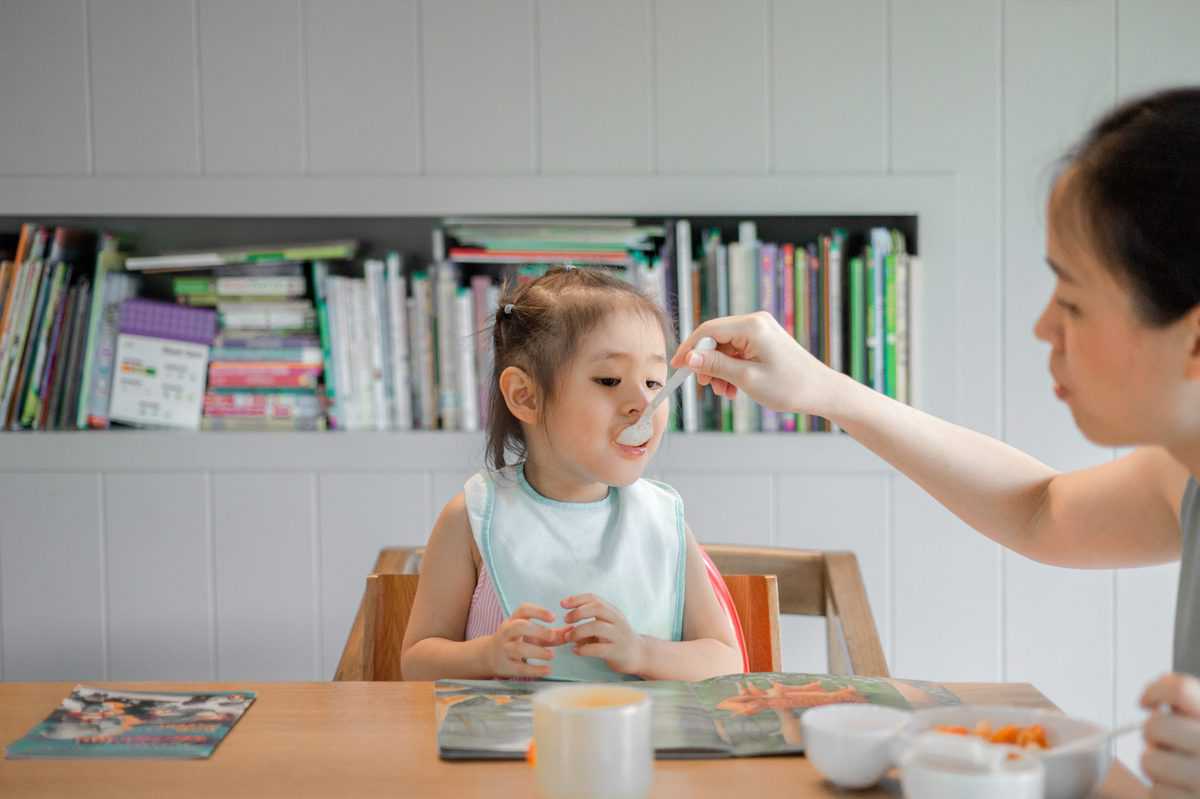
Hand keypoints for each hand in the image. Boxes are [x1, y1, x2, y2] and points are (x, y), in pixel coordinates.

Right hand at [483, 603, 568, 678]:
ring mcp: (504, 649)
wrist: (490, 655)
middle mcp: (506, 632)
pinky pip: (519, 668)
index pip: (523, 610)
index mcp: (514, 619)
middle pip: (518, 627)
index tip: (553, 618)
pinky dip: (534, 670)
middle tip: (553, 636)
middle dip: (537, 630)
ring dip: (536, 651)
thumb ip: (552, 633)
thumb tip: (572, 631)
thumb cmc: (517, 640)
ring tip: (551, 655)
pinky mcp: (504, 665)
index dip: (538, 612)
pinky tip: (547, 670)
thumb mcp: (532, 634)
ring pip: (518, 648)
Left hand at [561, 594, 644, 675]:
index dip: (577, 599)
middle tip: (566, 620)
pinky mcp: (617, 652)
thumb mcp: (606, 625)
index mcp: (612, 611)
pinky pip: (598, 648)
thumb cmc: (617, 639)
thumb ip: (589, 622)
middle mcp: (617, 621)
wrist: (640, 655)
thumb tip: (564, 624)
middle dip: (578, 612)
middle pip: (597, 608)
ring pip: (597, 627)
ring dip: (578, 631)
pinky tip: (576, 650)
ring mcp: (618, 636)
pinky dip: (583, 649)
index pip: (594, 599)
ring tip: (569, 637)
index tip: (562, 604)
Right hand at [671, 311, 841, 416]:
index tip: (677, 367)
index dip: (689, 349)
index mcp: (752, 326)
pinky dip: (731, 369)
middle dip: (706, 363)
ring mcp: (761, 331)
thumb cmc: (790, 386)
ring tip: (725, 392)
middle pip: (715, 338)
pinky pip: (738, 352)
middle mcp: (755, 322)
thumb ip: (716, 366)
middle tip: (706, 386)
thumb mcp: (746, 378)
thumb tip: (689, 358)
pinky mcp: (764, 341)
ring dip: (719, 370)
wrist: (822, 392)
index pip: (708, 330)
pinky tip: (734, 388)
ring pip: (725, 348)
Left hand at [1140, 673, 1199, 796]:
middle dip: (1153, 735)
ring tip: (1176, 772)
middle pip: (1155, 726)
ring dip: (1155, 767)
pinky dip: (1162, 793)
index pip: (1180, 690)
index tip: (1147, 702)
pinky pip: (1156, 793)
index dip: (1155, 691)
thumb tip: (1156, 692)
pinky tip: (1181, 792)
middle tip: (1167, 745)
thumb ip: (1186, 705)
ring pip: (1149, 761)